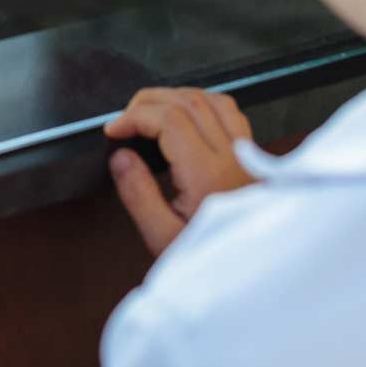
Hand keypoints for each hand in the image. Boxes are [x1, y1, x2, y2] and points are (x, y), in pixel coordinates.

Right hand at [103, 88, 256, 255]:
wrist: (250, 269)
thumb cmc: (209, 256)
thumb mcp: (162, 237)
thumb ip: (138, 194)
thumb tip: (120, 156)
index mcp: (207, 174)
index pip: (170, 120)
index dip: (135, 116)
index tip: (113, 130)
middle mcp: (231, 156)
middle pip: (189, 102)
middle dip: (148, 102)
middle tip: (124, 120)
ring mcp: (244, 153)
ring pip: (211, 99)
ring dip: (175, 97)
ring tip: (148, 113)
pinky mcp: (251, 156)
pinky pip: (229, 111)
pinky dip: (202, 102)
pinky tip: (185, 115)